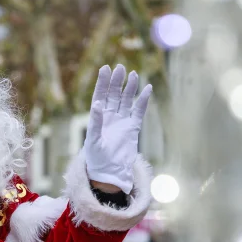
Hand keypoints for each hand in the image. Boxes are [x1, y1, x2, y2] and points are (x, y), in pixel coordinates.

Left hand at [85, 64, 152, 194]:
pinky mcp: (133, 128)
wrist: (110, 172)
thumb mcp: (93, 140)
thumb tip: (97, 104)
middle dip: (117, 82)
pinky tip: (147, 89)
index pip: (100, 95)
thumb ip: (95, 122)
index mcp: (98, 118)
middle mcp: (110, 117)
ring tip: (133, 75)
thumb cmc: (97, 158)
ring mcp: (122, 121)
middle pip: (114, 95)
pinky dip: (143, 100)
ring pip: (127, 100)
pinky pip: (139, 111)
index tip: (105, 69)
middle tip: (120, 68)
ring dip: (130, 88)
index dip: (102, 82)